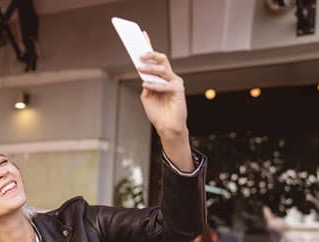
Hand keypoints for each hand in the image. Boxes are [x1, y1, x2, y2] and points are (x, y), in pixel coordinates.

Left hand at [137, 34, 192, 171]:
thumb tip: (144, 75)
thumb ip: (146, 85)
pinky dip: (154, 85)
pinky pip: (165, 85)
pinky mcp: (179, 90)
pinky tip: (146, 85)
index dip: (150, 48)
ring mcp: (175, 83)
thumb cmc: (158, 113)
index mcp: (161, 78)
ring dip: (151, 68)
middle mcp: (169, 78)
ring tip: (140, 68)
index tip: (142, 36)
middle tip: (140, 54)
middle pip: (162, 60)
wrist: (167, 128)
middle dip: (151, 54)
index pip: (156, 60)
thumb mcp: (147, 97)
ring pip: (164, 70)